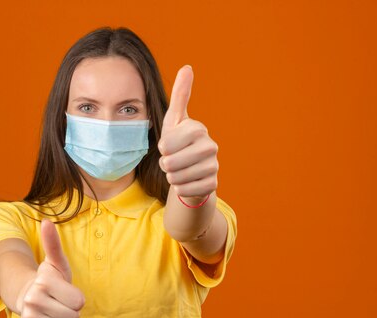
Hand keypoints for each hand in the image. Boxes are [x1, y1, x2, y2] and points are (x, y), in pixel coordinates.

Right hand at [16, 219, 84, 317]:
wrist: (27, 296)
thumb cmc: (49, 279)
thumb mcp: (56, 262)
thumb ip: (54, 243)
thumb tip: (46, 221)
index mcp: (44, 282)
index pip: (80, 302)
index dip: (78, 298)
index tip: (66, 292)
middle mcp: (33, 300)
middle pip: (74, 317)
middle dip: (72, 312)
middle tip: (61, 303)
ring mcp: (28, 317)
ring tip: (55, 312)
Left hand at [158, 65, 218, 200]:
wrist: (192, 171)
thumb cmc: (179, 142)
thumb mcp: (174, 120)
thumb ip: (179, 95)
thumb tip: (187, 67)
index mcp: (198, 129)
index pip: (166, 145)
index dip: (162, 149)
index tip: (169, 145)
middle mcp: (210, 146)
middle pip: (170, 163)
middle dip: (165, 165)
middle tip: (173, 160)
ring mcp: (213, 166)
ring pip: (176, 178)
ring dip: (172, 177)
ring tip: (179, 170)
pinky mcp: (212, 185)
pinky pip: (184, 190)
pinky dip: (180, 188)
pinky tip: (187, 181)